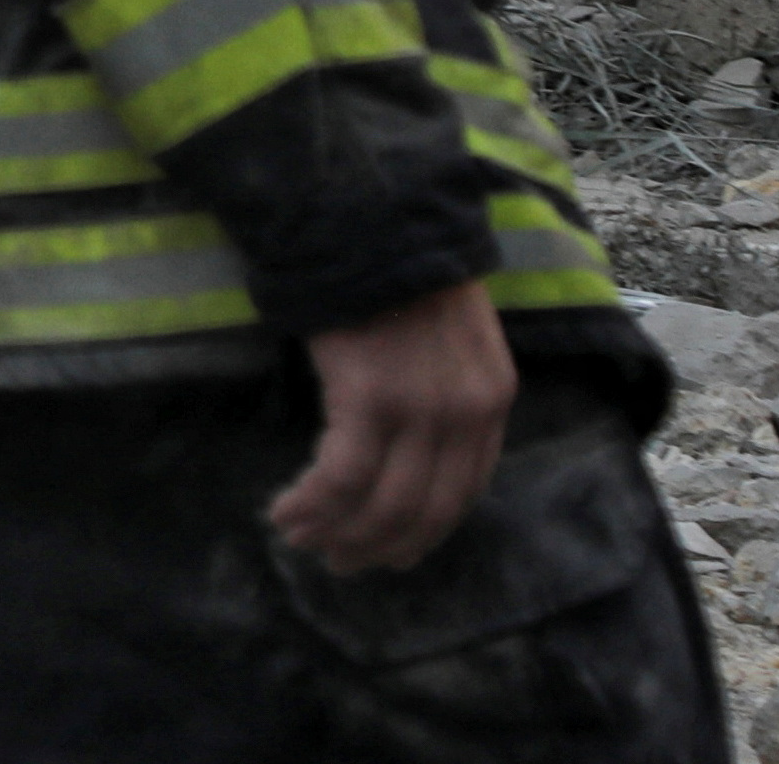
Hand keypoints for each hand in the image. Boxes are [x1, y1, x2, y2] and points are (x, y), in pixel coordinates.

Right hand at [272, 280, 513, 573]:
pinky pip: (340, 477)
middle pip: (425, 509)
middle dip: (379, 546)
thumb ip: (446, 388)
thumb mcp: (449, 334)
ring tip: (300, 539)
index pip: (465, 491)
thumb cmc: (396, 267)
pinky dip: (312, 505)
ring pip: (381, 504)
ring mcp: (419, 409)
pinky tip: (285, 513)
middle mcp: (466, 414)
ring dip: (338, 533)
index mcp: (493, 399)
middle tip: (341, 563)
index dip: (424, 531)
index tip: (390, 551)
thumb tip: (410, 443)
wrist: (368, 215)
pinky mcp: (368, 398)